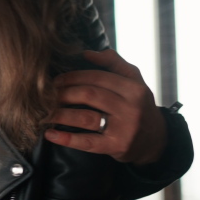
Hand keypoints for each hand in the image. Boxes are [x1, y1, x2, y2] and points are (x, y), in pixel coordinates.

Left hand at [44, 49, 166, 164]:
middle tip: (46, 96)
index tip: (56, 80)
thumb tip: (87, 52)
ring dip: (60, 114)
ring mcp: (124, 128)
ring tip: (44, 113)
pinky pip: (87, 142)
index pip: (97, 77)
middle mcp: (131, 107)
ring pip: (85, 117)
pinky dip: (66, 138)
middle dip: (63, 93)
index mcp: (134, 88)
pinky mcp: (117, 147)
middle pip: (89, 94)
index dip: (73, 77)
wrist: (156, 141)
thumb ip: (114, 63)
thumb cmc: (139, 106)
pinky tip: (50, 134)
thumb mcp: (135, 82)